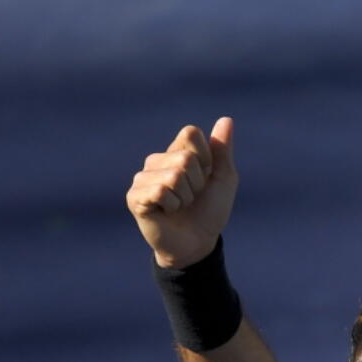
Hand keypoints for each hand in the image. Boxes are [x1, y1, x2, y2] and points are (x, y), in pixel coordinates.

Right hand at [126, 117, 237, 268]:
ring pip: (174, 175)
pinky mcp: (135, 197)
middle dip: (198, 182)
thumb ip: (222, 149)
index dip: (207, 158)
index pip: (191, 133)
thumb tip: (226, 119)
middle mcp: (156, 161)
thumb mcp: (224, 178)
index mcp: (176, 151)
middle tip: (192, 197)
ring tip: (180, 205)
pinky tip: (167, 212)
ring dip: (186, 196)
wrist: (199, 242)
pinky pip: (160, 191)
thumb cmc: (210, 210)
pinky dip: (173, 205)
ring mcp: (143, 178)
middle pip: (186, 157)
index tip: (205, 176)